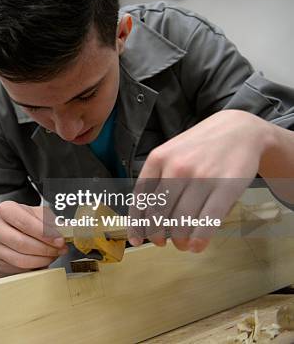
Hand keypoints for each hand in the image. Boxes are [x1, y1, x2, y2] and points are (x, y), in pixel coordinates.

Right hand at [0, 201, 67, 279]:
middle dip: (45, 248)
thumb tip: (66, 230)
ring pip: (20, 258)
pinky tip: (44, 260)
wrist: (8, 234)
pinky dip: (36, 266)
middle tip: (60, 249)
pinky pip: (19, 267)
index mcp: (5, 209)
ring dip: (42, 259)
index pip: (24, 222)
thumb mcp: (38, 215)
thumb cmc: (25, 222)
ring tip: (54, 254)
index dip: (44, 233)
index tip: (60, 240)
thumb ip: (52, 222)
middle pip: (21, 242)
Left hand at [128, 110, 269, 252]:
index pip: (140, 197)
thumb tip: (144, 215)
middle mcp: (177, 167)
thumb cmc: (200, 147)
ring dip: (179, 240)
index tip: (136, 239)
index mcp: (159, 158)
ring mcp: (202, 177)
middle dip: (157, 235)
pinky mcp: (226, 187)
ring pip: (181, 221)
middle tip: (161, 243)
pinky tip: (197, 246)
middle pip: (158, 213)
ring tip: (181, 245)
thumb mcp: (172, 152)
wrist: (240, 129)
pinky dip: (199, 240)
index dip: (136, 223)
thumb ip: (157, 177)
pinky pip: (208, 221)